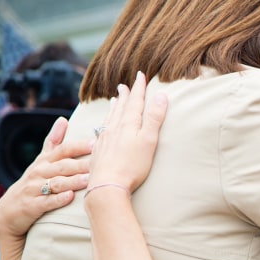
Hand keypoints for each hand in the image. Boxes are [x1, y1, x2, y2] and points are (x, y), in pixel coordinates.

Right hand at [0, 116, 90, 238]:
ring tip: (89, 180)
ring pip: (56, 183)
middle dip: (81, 165)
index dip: (79, 146)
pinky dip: (58, 199)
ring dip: (73, 181)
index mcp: (45, 161)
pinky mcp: (32, 206)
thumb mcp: (41, 161)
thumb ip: (53, 141)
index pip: (63, 150)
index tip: (97, 142)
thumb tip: (63, 119)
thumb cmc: (32, 183)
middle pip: (62, 166)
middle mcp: (39, 172)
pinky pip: (46, 202)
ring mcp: (34, 189)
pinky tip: (70, 197)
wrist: (8, 211)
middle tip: (99, 163)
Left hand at [87, 72, 167, 194]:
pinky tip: (102, 126)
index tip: (140, 74)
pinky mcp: (99, 152)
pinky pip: (101, 131)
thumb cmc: (132, 165)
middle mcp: (115, 129)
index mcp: (128, 124)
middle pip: (121, 108)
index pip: (135, 101)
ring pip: (110, 118)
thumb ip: (154, 117)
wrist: (107, 185)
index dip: (139, 88)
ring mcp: (104, 140)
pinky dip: (104, 123)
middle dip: (125, 95)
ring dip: (114, 108)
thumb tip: (161, 95)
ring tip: (114, 100)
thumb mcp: (148, 140)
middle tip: (125, 84)